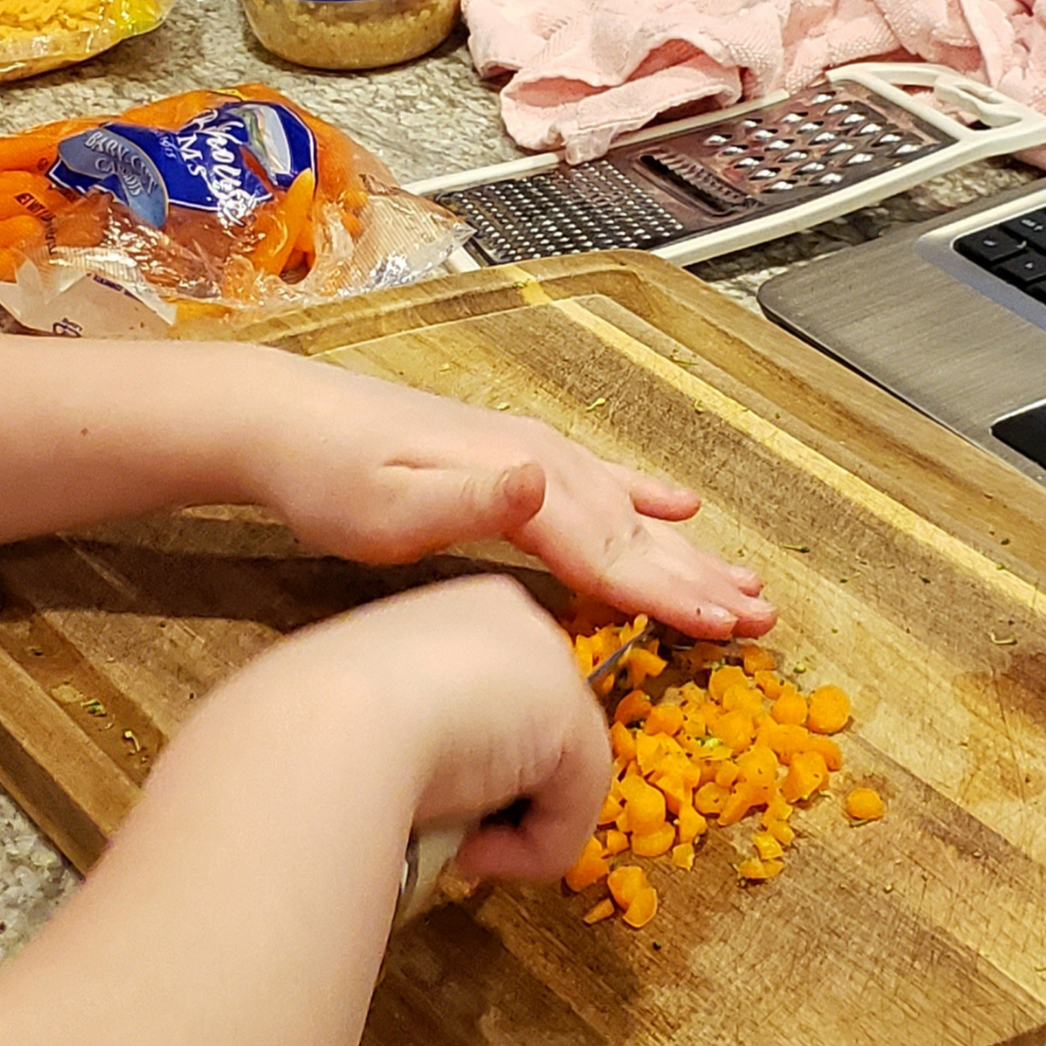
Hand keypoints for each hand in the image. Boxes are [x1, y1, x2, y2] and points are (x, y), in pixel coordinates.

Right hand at [192, 574, 612, 879]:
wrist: (325, 726)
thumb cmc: (314, 720)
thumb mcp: (362, 711)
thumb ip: (415, 727)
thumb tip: (443, 794)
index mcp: (466, 607)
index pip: (496, 694)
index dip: (468, 755)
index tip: (416, 788)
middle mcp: (520, 621)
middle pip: (535, 730)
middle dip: (494, 790)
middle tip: (434, 815)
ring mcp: (553, 667)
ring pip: (556, 777)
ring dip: (506, 827)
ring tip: (445, 836)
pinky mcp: (574, 725)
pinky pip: (571, 815)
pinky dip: (529, 853)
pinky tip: (471, 850)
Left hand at [242, 352, 774, 639]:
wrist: (281, 418)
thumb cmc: (324, 475)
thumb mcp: (382, 505)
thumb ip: (469, 502)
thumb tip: (546, 480)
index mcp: (520, 483)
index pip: (610, 552)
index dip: (670, 593)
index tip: (726, 628)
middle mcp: (541, 463)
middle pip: (636, 534)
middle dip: (702, 580)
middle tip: (764, 621)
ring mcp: (533, 455)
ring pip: (630, 513)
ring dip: (689, 552)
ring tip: (747, 583)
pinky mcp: (517, 456)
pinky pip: (602, 482)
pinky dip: (648, 497)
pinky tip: (681, 505)